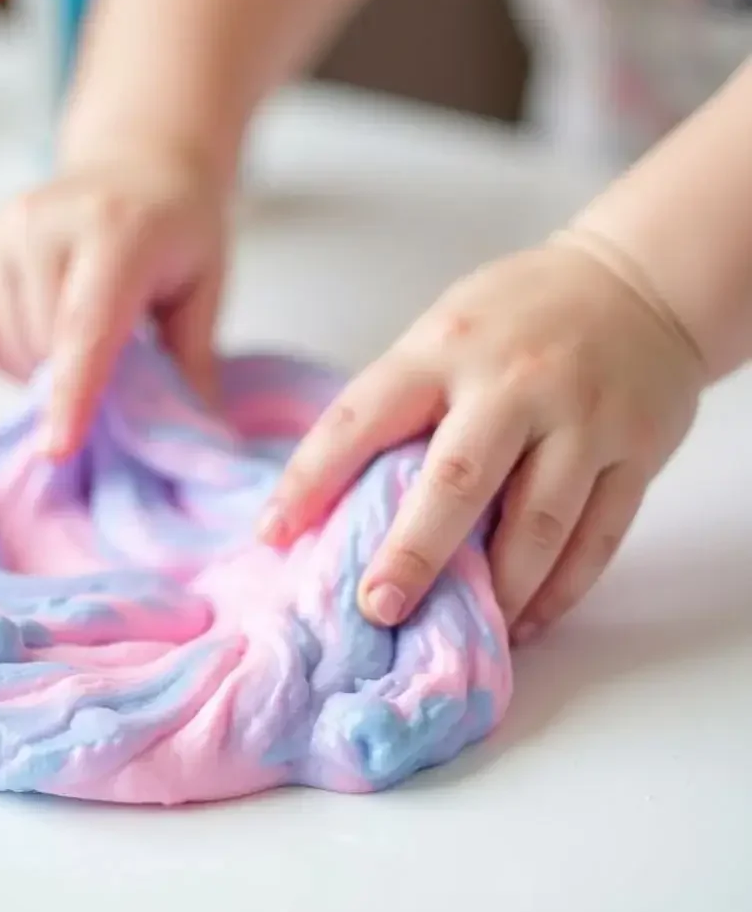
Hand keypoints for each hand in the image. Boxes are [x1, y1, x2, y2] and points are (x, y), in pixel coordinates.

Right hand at [0, 146, 227, 458]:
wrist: (138, 168)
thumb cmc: (177, 234)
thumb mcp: (204, 288)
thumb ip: (192, 360)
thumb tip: (195, 435)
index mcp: (116, 233)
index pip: (85, 327)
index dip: (72, 393)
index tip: (56, 449)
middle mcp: (46, 224)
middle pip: (44, 346)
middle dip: (77, 379)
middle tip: (120, 357)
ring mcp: (3, 230)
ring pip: (8, 343)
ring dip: (42, 365)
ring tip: (85, 333)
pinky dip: (4, 348)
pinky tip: (43, 329)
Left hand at [259, 233, 706, 642]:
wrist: (637, 280)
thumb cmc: (518, 313)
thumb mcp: (446, 331)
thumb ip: (404, 400)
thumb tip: (341, 494)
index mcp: (445, 347)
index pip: (363, 417)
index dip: (311, 477)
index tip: (273, 532)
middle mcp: (512, 383)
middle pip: (456, 481)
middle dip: (413, 554)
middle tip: (376, 608)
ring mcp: (582, 418)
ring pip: (538, 524)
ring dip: (499, 589)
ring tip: (469, 631)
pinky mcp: (636, 451)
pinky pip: (596, 537)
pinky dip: (560, 590)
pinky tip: (528, 618)